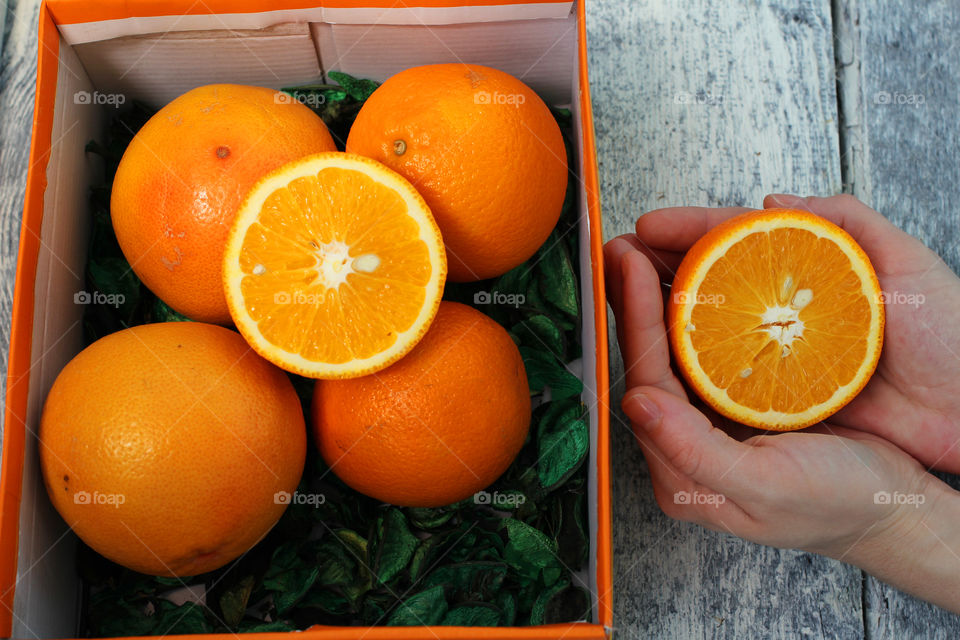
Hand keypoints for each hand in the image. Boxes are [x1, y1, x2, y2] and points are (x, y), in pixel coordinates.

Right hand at [617, 193, 959, 473]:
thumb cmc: (949, 336)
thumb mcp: (904, 263)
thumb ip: (848, 221)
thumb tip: (776, 200)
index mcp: (807, 269)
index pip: (735, 239)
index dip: (688, 228)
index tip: (647, 226)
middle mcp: (780, 309)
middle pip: (707, 279)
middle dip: (657, 263)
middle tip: (617, 256)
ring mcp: (773, 354)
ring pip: (702, 326)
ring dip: (658, 309)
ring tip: (622, 294)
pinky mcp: (773, 397)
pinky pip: (717, 376)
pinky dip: (683, 362)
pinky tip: (655, 352)